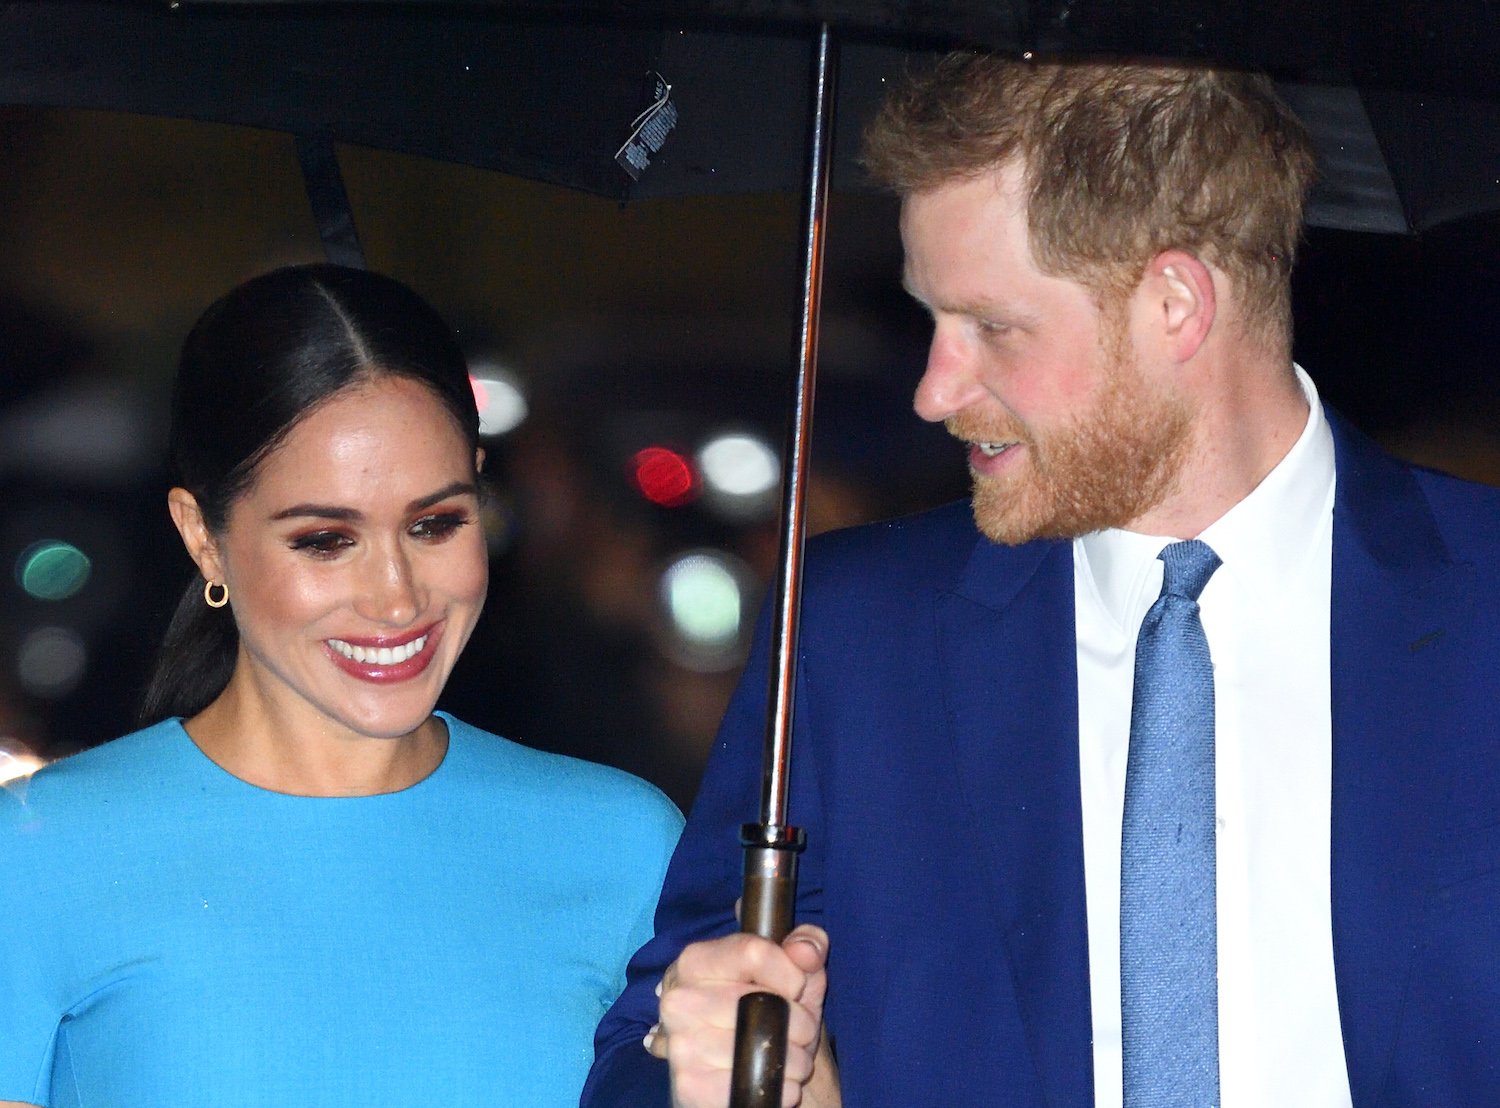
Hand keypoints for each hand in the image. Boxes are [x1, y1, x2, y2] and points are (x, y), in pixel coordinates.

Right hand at [645, 924, 830, 1107]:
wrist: (737, 1072)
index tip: (795, 989)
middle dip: (800, 1023)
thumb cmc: (766, 1014)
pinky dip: (782, 1088)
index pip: (755, 953)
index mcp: (695, 961)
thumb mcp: (790, 972)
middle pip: (766, 1004)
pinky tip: (772, 1079)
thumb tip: (806, 949)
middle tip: (793, 1030)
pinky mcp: (690, 1087)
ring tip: (784, 1055)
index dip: (791, 974)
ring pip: (767, 1049)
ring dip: (795, 1059)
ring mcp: (681, 1044)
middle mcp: (680, 999)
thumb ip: (805, 945)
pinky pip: (760, 1085)